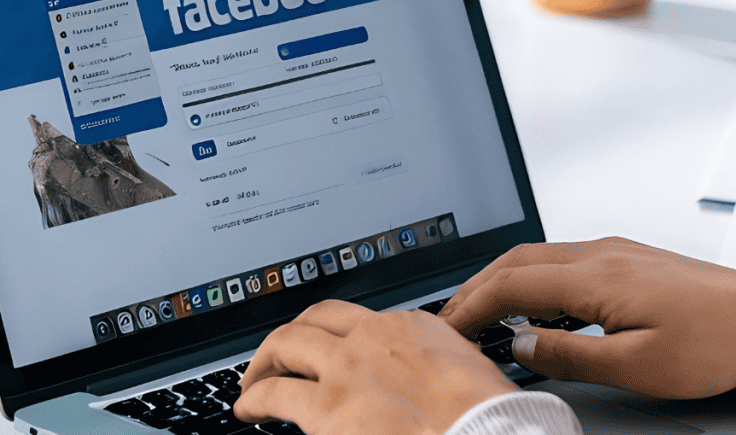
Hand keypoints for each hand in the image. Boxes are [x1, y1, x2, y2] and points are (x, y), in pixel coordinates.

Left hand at [235, 300, 518, 434]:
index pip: (359, 319)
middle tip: (277, 357)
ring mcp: (348, 367)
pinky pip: (274, 393)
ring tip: (252, 383)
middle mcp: (374, 336)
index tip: (326, 346)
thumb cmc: (488, 417)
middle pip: (314, 320)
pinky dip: (253, 399)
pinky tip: (248, 410)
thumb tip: (433, 383)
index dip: (334, 332)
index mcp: (413, 326)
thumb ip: (441, 366)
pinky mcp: (328, 406)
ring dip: (263, 362)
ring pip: (286, 345)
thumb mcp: (469, 374)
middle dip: (290, 337)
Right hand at [440, 237, 735, 398]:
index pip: (510, 285)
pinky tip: (537, 302)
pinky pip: (563, 259)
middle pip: (516, 261)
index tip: (449, 329)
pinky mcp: (628, 258)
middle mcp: (601, 253)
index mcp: (597, 276)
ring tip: (485, 312)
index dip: (471, 307)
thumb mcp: (637, 366)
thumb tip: (524, 347)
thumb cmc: (715, 342)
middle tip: (454, 319)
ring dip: (503, 280)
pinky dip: (533, 278)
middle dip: (476, 288)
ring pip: (538, 256)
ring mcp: (615, 251)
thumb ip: (571, 356)